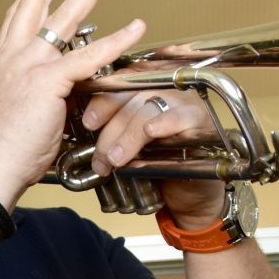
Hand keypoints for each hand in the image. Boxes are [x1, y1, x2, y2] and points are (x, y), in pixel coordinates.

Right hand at [0, 0, 148, 203]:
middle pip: (37, 2)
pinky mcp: (48, 82)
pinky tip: (134, 28)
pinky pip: (89, 56)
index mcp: (2, 63)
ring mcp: (29, 66)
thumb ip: (34, 94)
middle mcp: (12, 57)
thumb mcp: (15, 111)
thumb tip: (54, 95)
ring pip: (63, 18)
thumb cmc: (0, 152)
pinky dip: (116, 41)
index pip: (18, 16)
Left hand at [70, 85, 227, 225]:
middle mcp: (162, 91)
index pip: (119, 85)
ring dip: (130, 134)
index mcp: (142, 92)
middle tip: (101, 156)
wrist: (185, 193)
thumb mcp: (125, 149)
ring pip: (150, 107)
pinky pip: (181, 116)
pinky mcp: (199, 120)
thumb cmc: (155, 167)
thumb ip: (108, 136)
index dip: (102, 101)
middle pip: (132, 96)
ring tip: (116, 159)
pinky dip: (165, 123)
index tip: (88, 123)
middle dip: (112, 127)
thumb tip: (80, 136)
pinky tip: (150, 132)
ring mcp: (181, 103)